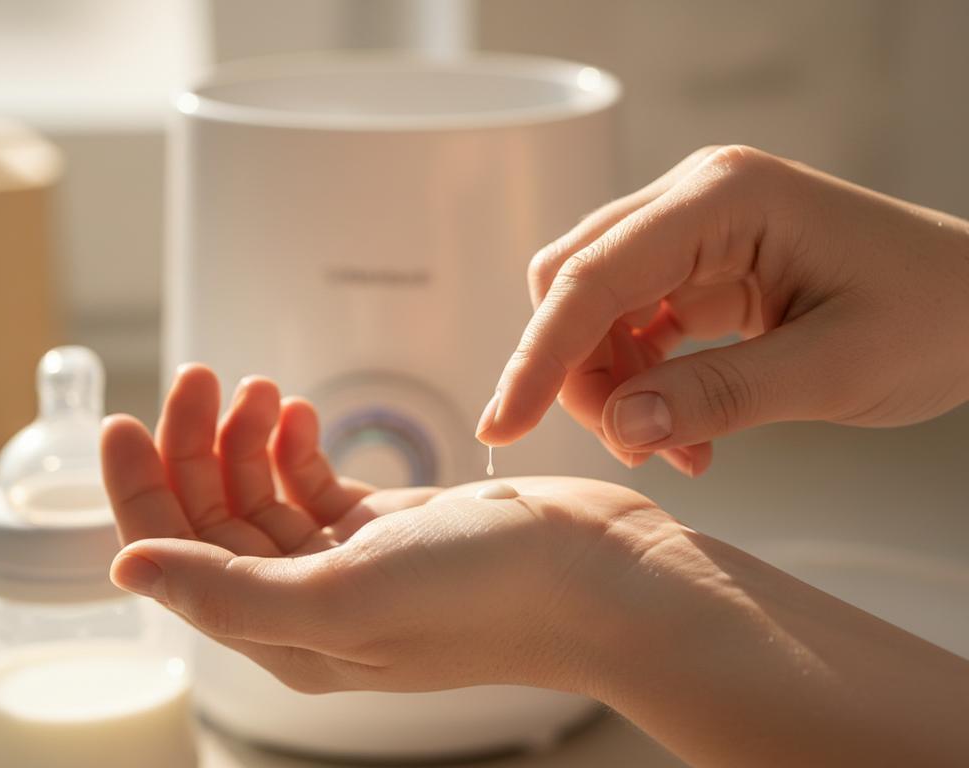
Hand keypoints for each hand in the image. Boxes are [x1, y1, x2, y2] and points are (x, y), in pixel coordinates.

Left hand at [100, 364, 667, 694]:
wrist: (599, 576)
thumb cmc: (490, 594)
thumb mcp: (346, 597)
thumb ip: (230, 592)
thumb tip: (127, 572)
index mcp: (286, 633)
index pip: (178, 559)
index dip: (140, 493)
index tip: (124, 421)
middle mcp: (311, 601)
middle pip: (216, 519)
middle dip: (195, 447)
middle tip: (201, 378)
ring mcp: (351, 561)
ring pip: (262, 494)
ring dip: (245, 438)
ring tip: (255, 391)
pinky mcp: (390, 525)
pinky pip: (313, 481)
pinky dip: (295, 444)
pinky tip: (295, 413)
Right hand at [476, 145, 968, 474]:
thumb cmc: (938, 316)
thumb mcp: (835, 369)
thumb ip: (720, 395)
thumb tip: (619, 427)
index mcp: (724, 198)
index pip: (594, 276)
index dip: (539, 356)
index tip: (502, 425)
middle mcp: (696, 199)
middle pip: (577, 282)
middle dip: (579, 372)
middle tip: (629, 444)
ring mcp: (696, 230)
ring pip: (597, 306)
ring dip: (612, 385)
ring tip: (673, 449)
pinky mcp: (703, 265)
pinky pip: (635, 323)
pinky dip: (640, 381)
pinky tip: (680, 431)